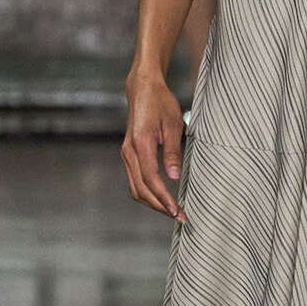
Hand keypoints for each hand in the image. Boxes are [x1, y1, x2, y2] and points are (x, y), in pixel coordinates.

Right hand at [122, 67, 186, 219]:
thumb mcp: (173, 125)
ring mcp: (126, 154)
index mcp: (141, 143)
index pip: (151, 179)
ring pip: (135, 188)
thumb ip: (172, 152)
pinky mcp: (129, 154)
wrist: (142, 89)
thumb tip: (174, 177)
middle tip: (179, 217)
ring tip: (172, 211)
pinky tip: (162, 197)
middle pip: (141, 189)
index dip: (164, 197)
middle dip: (159, 206)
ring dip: (152, 202)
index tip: (177, 210)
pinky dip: (147, 193)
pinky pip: (135, 180)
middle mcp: (129, 151)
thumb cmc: (161, 103)